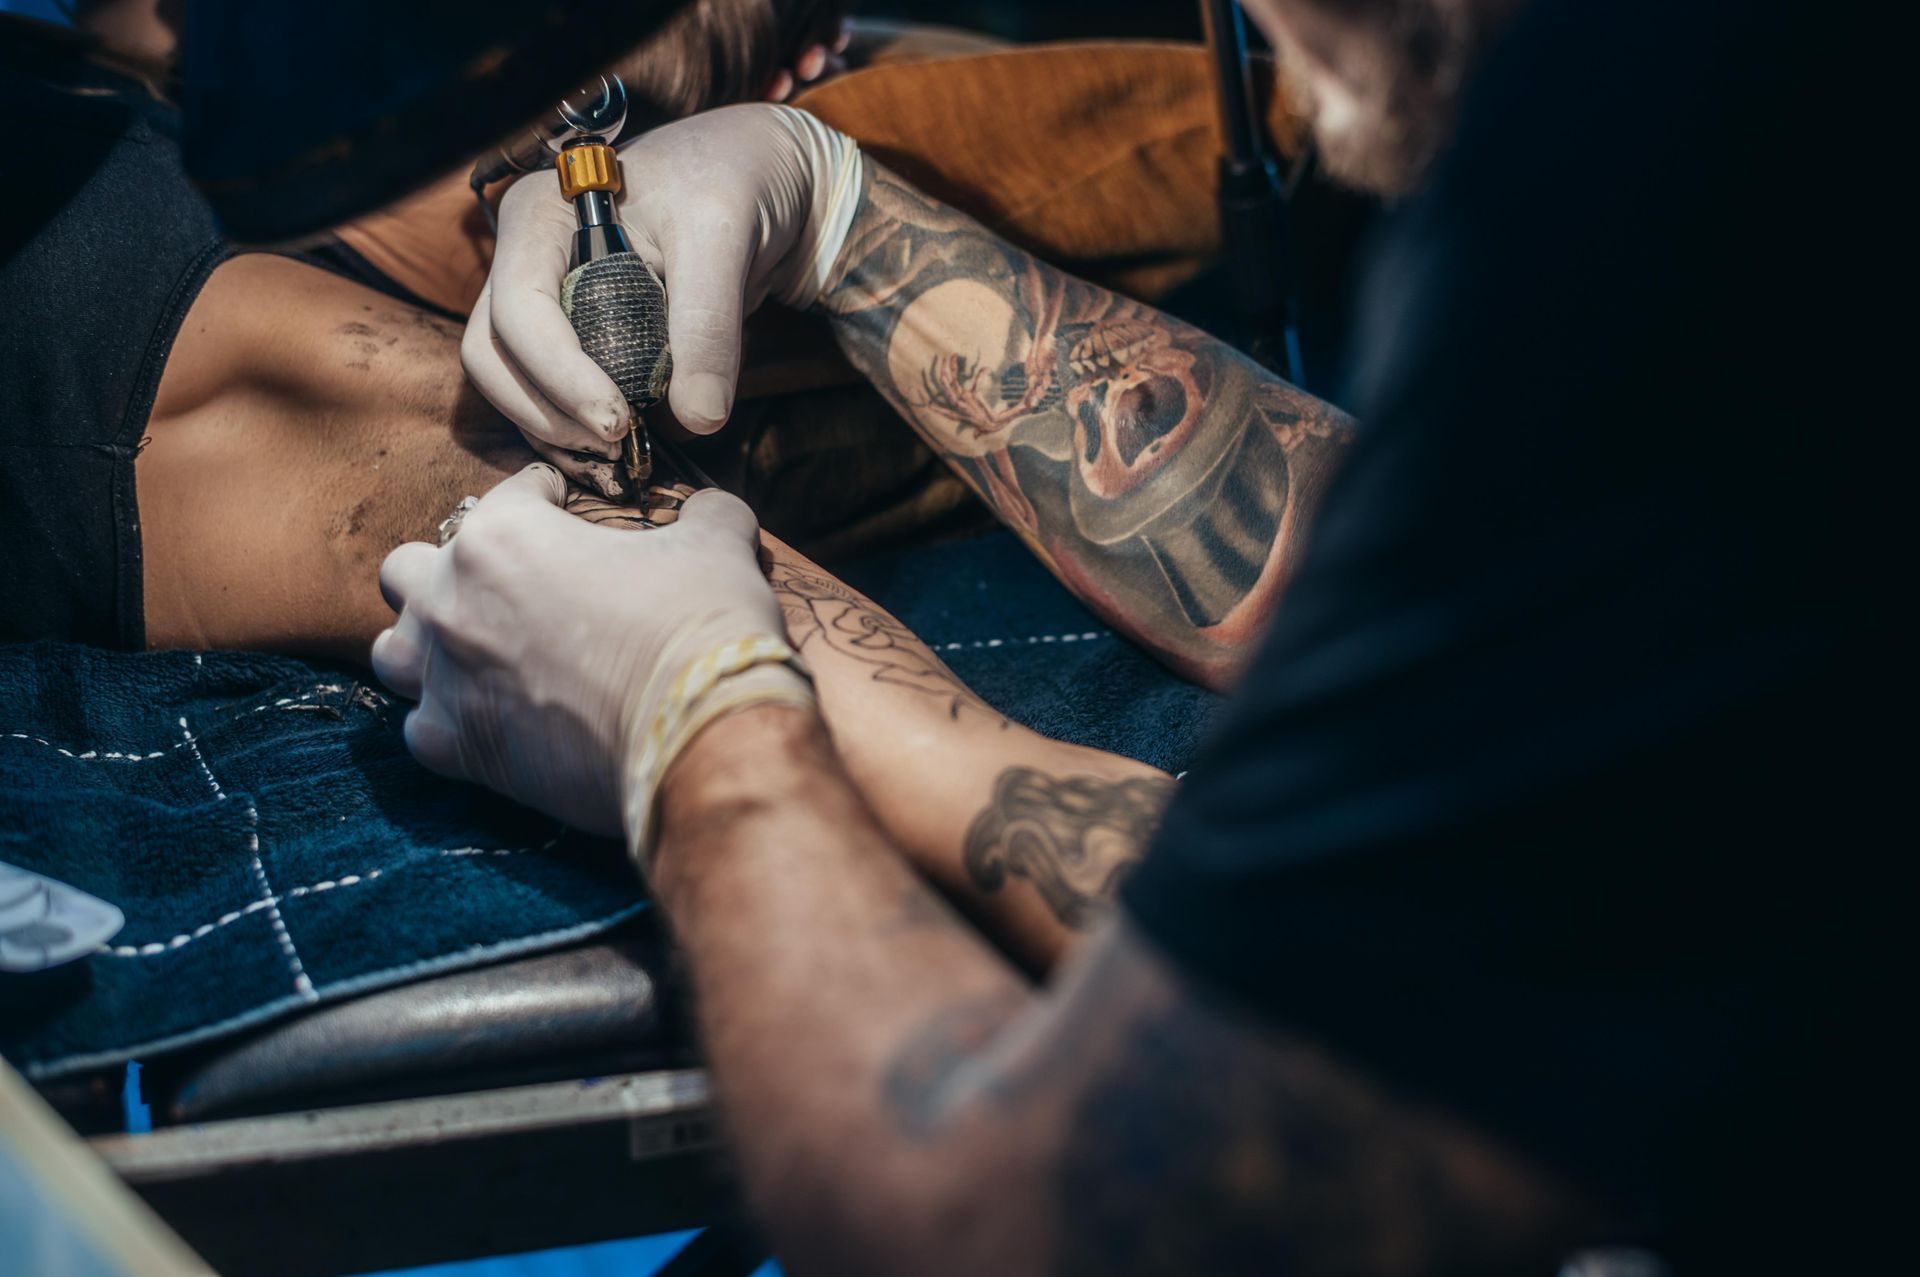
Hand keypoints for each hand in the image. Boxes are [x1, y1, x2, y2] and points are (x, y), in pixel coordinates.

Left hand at [371, 464, 807, 840]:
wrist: (698, 732)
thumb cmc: (698, 627)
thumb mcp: (714, 548)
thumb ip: (705, 514)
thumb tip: (713, 509)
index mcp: (504, 534)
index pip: (512, 495)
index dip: (547, 497)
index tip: (564, 507)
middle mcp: (452, 597)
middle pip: (410, 567)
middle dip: (450, 570)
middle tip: (505, 585)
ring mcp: (445, 675)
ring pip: (393, 649)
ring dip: (426, 645)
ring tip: (470, 651)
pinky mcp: (455, 746)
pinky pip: (420, 728)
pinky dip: (447, 721)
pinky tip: (485, 718)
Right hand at [462, 105, 864, 490]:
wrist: (754, 180)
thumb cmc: (729, 182)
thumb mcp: (724, 236)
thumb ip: (707, 323)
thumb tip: (698, 418)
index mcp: (541, 218)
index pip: (518, 310)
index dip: (558, 375)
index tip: (615, 421)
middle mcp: (525, 259)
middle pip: (493, 354)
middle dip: (544, 411)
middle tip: (615, 446)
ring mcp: (540, 300)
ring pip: (510, 381)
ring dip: (551, 430)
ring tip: (617, 459)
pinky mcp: (568, 334)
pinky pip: (544, 392)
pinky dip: (569, 430)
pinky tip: (614, 452)